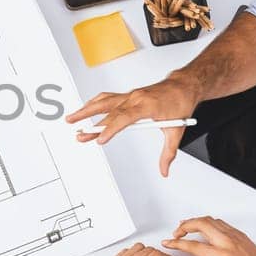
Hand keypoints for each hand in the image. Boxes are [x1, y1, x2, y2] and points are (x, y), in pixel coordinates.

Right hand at [65, 74, 200, 175]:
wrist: (183, 86)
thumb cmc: (179, 103)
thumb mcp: (177, 131)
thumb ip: (168, 153)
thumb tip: (164, 169)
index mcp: (146, 106)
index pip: (124, 118)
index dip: (111, 129)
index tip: (100, 139)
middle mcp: (135, 98)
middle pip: (108, 111)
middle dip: (92, 124)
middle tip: (80, 134)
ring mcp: (130, 96)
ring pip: (103, 101)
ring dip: (86, 110)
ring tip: (72, 118)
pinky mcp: (128, 95)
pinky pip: (107, 98)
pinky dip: (95, 103)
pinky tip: (86, 109)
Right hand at [162, 216, 255, 255]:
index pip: (195, 246)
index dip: (178, 244)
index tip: (169, 243)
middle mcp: (230, 243)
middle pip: (201, 224)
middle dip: (184, 226)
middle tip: (176, 233)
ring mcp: (235, 237)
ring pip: (210, 220)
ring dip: (195, 221)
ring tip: (185, 228)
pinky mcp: (239, 235)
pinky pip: (220, 222)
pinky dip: (207, 222)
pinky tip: (202, 227)